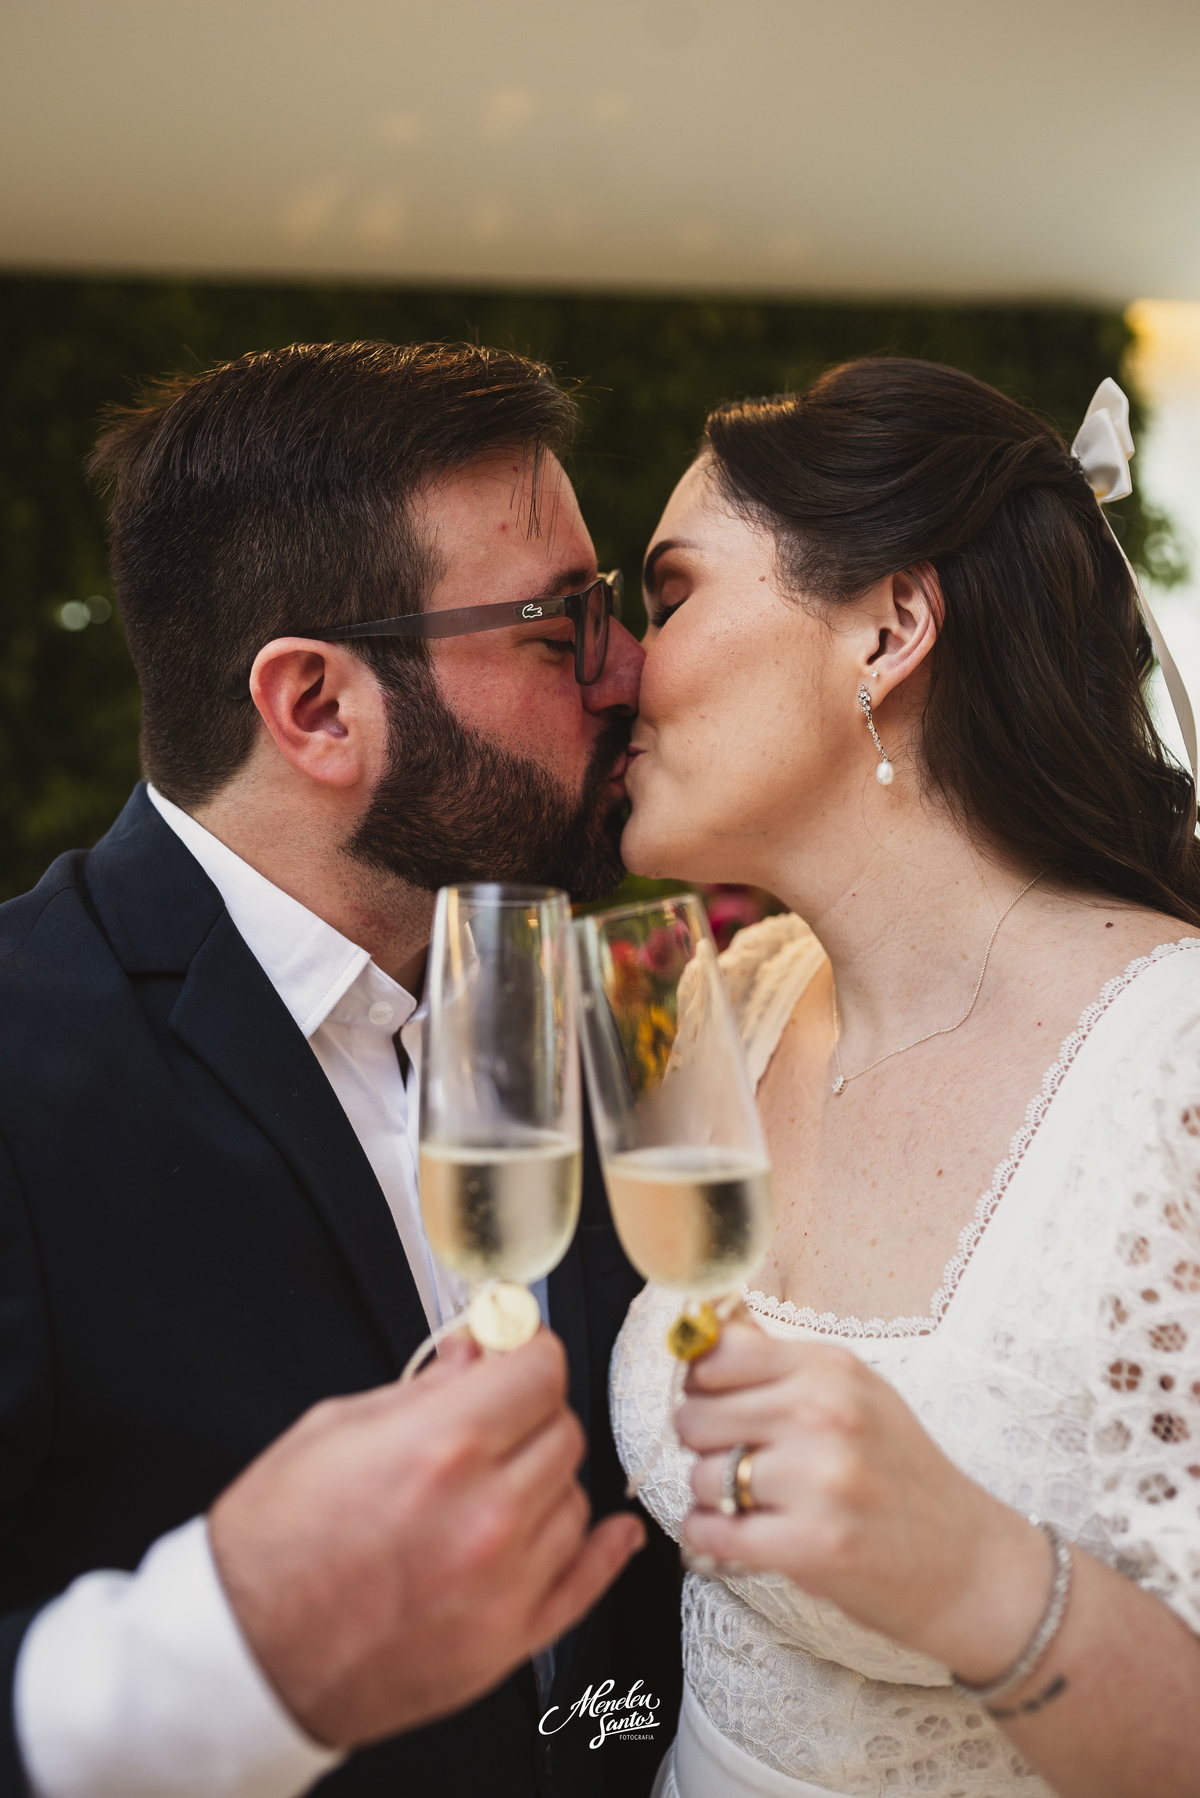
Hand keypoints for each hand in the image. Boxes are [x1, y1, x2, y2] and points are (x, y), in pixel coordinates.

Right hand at [208, 1329, 643, 1745]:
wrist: (245, 1658)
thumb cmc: (271, 1547)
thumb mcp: (333, 1430)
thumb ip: (421, 1388)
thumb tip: (475, 1351)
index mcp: (442, 1447)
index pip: (541, 1369)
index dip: (528, 1350)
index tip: (518, 1350)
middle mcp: (486, 1513)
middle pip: (562, 1429)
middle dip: (530, 1412)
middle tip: (494, 1417)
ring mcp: (505, 1583)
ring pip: (574, 1497)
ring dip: (543, 1480)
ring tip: (490, 1486)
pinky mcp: (510, 1640)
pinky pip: (588, 1581)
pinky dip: (602, 1549)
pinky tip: (607, 1531)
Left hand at [677, 1323, 1049, 1682]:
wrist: (970, 1566)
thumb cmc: (904, 1479)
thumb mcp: (858, 1396)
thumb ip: (784, 1372)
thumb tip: (699, 1351)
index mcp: (831, 1369)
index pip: (718, 1352)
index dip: (703, 1382)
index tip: (717, 1403)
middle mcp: (824, 1412)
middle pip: (694, 1414)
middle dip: (704, 1444)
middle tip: (738, 1460)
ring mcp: (819, 1478)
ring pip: (700, 1476)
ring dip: (713, 1497)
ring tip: (756, 1504)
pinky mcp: (812, 1544)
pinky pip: (710, 1530)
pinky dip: (710, 1537)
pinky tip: (740, 1535)